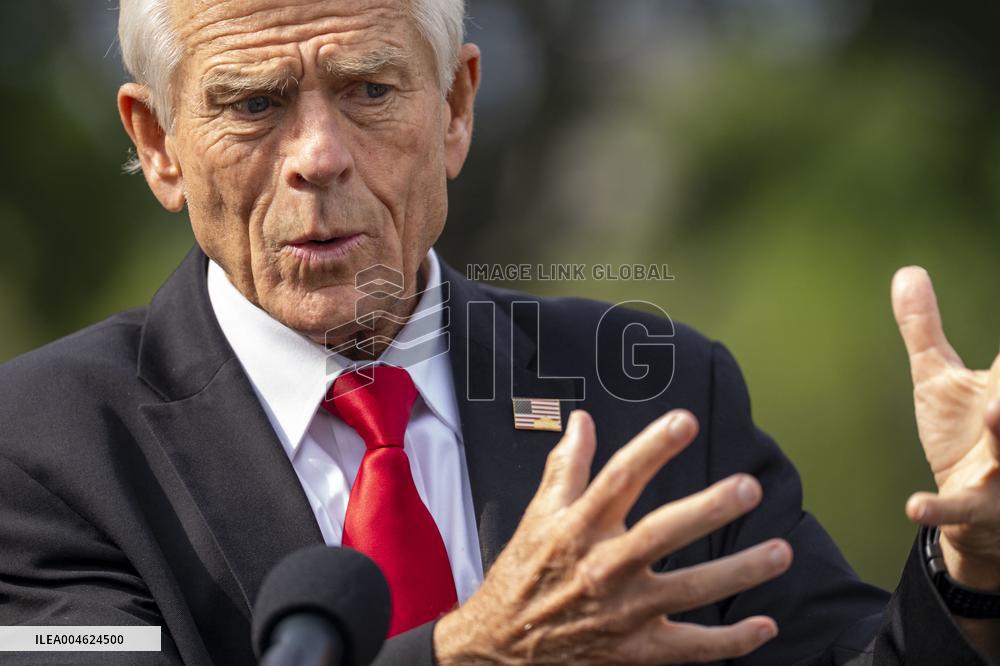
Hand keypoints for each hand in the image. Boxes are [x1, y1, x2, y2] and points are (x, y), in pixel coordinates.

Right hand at [434, 409, 792, 664]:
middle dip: (707, 510)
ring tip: (780, 552)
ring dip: (738, 572)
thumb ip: (566, 465)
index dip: (653, 447)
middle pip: (661, 534)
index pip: (619, 478)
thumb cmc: (525, 572)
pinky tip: (765, 624)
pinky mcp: (636, 649)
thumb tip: (582, 420)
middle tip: (747, 487)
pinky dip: (731, 641)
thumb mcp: (539, 513)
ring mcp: (624, 612)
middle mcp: (604, 568)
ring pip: (689, 591)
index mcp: (579, 527)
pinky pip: (690, 648)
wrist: (502, 643)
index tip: (685, 421)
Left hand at [892, 266, 999, 589]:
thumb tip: (908, 272)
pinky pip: (963, 509)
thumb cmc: (966, 437)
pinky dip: (940, 508)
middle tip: (999, 394)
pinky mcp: (980, 508)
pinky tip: (914, 505)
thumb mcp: (940, 380)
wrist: (979, 515)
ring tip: (995, 412)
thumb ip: (925, 330)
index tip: (994, 375)